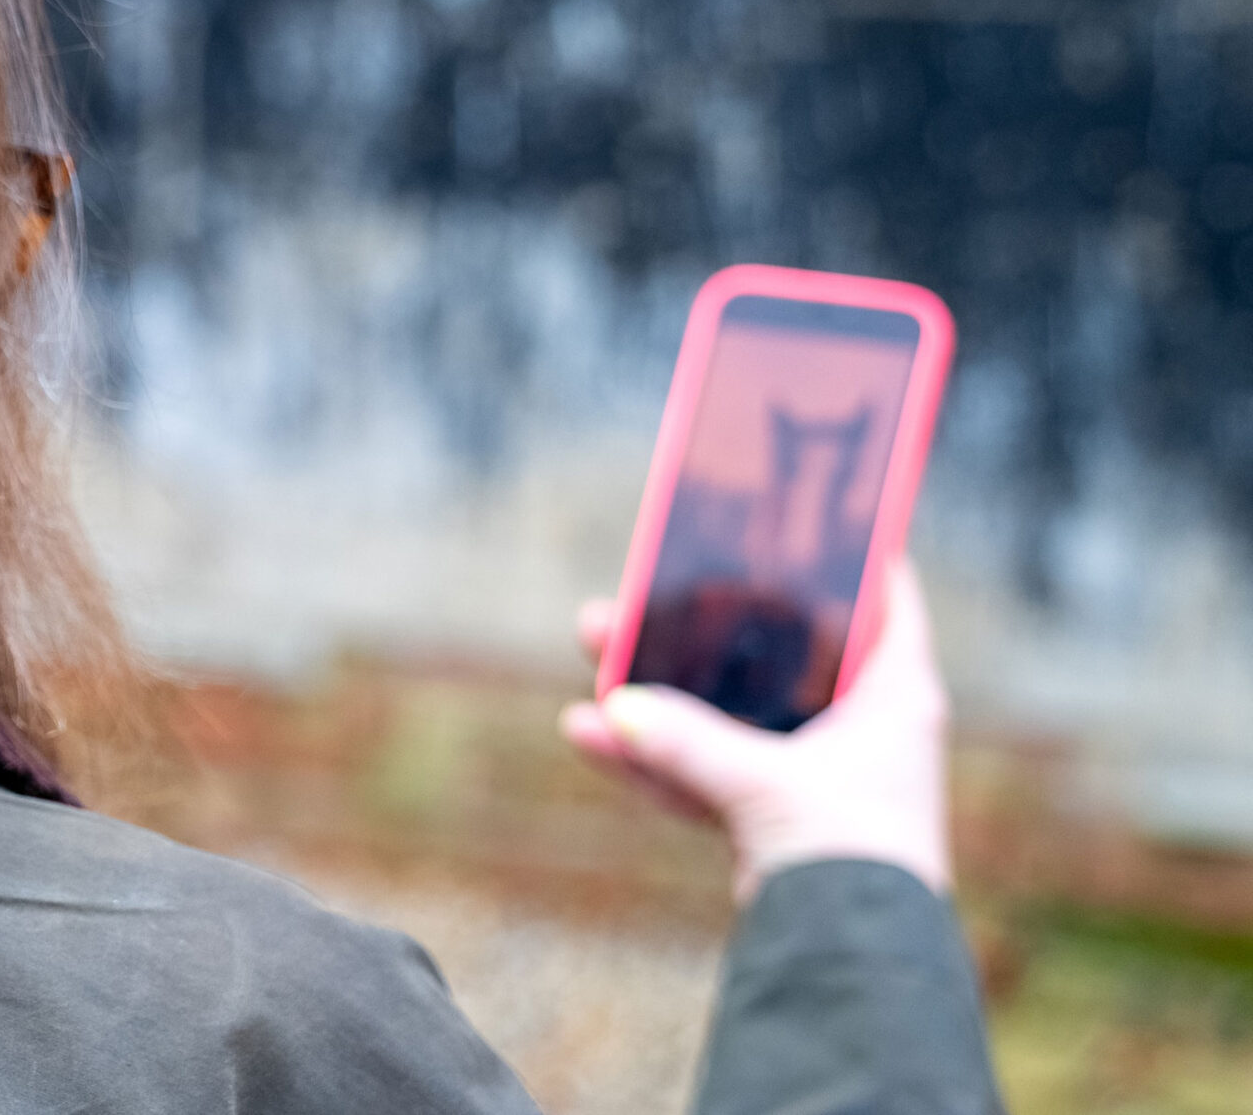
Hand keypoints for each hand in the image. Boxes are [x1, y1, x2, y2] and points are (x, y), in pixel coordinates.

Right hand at [558, 558, 954, 903]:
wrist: (853, 963)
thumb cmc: (847, 858)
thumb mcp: (762, 782)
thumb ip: (686, 743)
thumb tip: (614, 709)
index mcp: (893, 697)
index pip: (885, 603)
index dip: (853, 559)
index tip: (810, 521)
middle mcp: (857, 728)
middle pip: (773, 655)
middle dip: (699, 629)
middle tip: (642, 591)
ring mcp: (812, 776)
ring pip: (727, 713)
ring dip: (662, 693)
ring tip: (594, 654)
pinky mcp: (773, 823)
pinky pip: (705, 775)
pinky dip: (654, 761)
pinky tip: (590, 736)